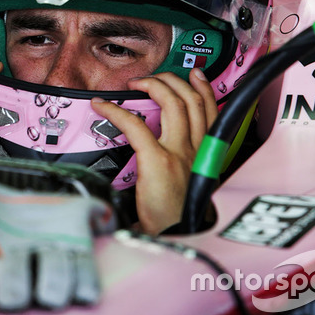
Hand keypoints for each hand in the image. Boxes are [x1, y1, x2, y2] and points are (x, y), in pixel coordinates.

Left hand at [89, 68, 216, 234]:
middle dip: (172, 80)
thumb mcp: (191, 184)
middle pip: (191, 100)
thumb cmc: (178, 217)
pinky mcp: (157, 161)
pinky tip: (103, 107)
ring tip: (135, 83)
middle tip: (153, 77)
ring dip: (153, 86)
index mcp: (206, 155)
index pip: (211, 110)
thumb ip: (185, 163)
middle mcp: (197, 150)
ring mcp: (179, 153)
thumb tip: (164, 144)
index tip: (194, 74)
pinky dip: (116, 112)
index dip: (203, 87)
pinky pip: (135, 126)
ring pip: (173, 104)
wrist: (177, 240)